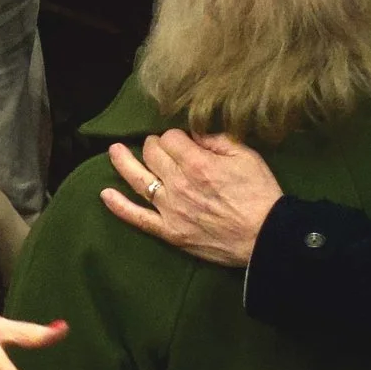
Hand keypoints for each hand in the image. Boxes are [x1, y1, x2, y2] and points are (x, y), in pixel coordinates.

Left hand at [100, 130, 281, 268]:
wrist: (265, 237)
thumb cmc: (259, 194)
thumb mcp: (246, 156)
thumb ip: (217, 140)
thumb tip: (194, 133)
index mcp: (197, 163)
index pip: (171, 138)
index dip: (175, 136)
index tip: (183, 140)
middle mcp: (178, 183)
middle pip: (152, 153)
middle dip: (154, 145)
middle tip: (160, 146)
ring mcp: (170, 209)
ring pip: (138, 179)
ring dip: (123, 162)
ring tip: (113, 151)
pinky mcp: (169, 231)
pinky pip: (137, 218)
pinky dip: (119, 206)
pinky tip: (105, 194)